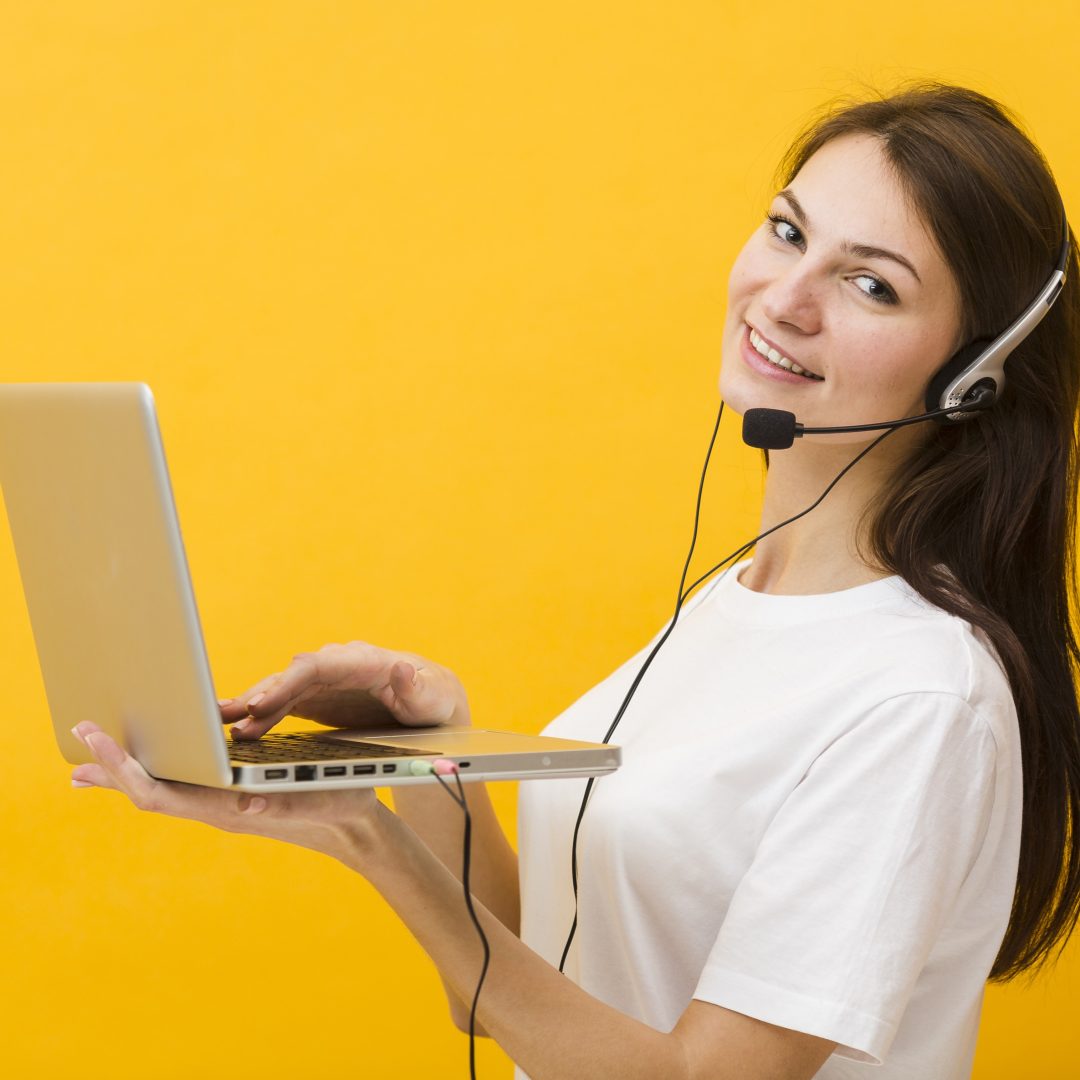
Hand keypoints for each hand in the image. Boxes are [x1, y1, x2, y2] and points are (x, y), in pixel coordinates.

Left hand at [69, 722, 381, 861]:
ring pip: (161, 789)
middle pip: (147, 791)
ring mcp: (221, 806)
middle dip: (111, 764)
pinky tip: (153, 761)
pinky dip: (155, 771)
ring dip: (125, 771)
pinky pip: (181, 785)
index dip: (122, 767)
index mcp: (227, 808)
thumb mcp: (316, 797)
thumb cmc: (339, 805)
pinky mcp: (231, 798)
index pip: (157, 792)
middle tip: (78, 733)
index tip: (96, 737)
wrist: (354, 829)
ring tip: (93, 758)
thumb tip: (245, 802)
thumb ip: (281, 802)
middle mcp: (216, 810)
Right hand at [218, 641, 469, 738]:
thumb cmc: (432, 698)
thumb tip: (401, 667)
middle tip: (229, 719)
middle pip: (291, 676)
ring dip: (252, 708)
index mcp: (364, 661)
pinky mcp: (315, 697)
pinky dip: (259, 716)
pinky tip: (233, 729)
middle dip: (260, 696)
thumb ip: (415, 686)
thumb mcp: (431, 697)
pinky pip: (282, 704)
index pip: (317, 666)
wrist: (430, 701)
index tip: (262, 703)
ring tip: (220, 727)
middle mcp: (338, 665)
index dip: (287, 683)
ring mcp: (324, 681)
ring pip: (280, 689)